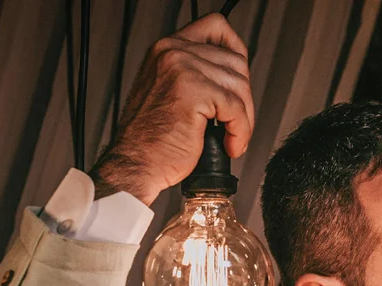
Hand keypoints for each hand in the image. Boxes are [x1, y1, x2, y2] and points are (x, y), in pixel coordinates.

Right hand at [91, 14, 253, 205]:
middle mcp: (172, 51)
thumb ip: (194, 75)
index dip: (237, 51)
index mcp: (166, 48)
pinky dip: (241, 131)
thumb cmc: (152, 138)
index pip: (216, 26)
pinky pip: (236, 108)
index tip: (240, 79)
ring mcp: (182, 68)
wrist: (136, 162)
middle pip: (236, 61)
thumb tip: (231, 77)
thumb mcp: (170, 92)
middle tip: (236, 123)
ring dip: (244, 118)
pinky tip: (230, 144)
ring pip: (240, 85)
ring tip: (232, 137)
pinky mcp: (193, 91)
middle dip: (244, 97)